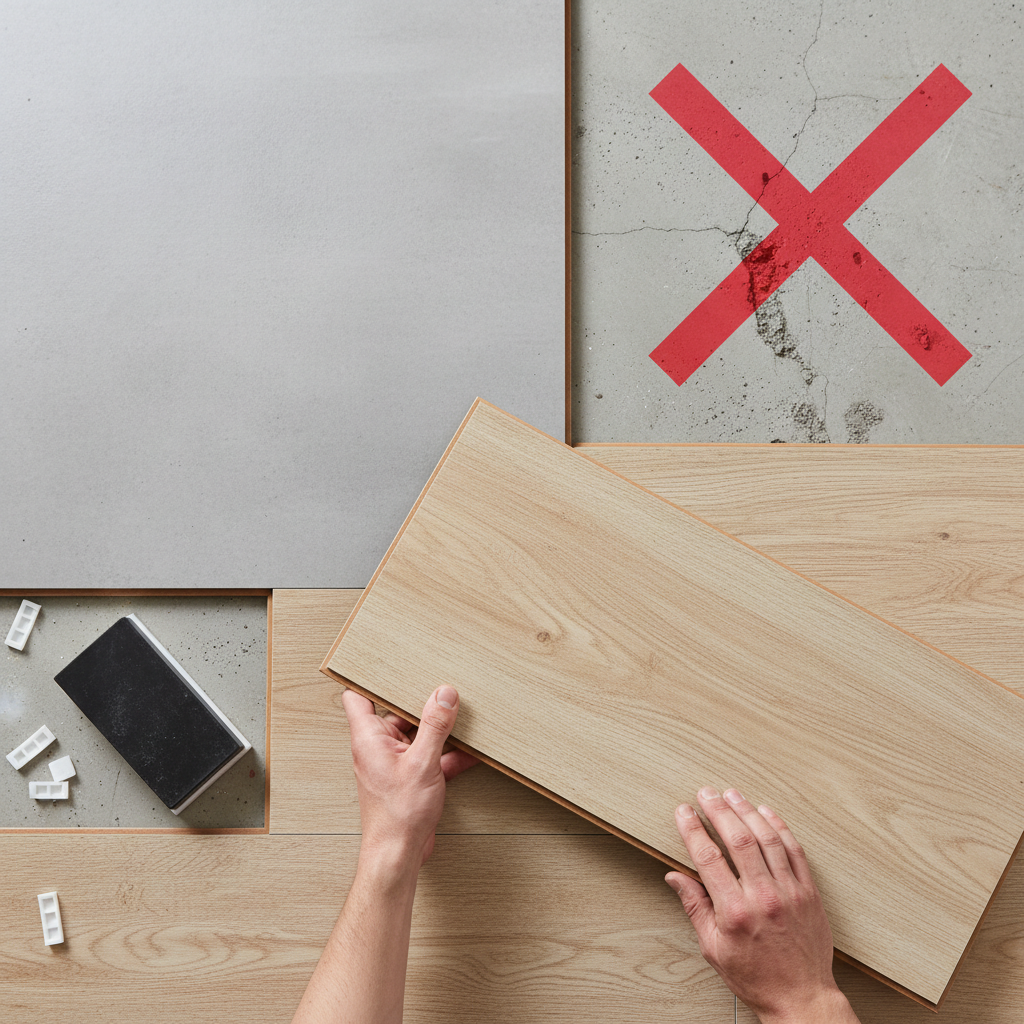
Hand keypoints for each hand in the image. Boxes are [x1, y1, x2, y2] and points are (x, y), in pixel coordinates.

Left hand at [342, 686, 477, 866]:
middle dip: (420, 702)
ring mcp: (395, 763)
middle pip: (396, 712)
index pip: (357, 698)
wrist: (399, 855)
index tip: (387, 662)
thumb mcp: (422, 763)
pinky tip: (472, 750)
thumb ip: (435, 726)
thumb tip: (444, 694)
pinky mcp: (411, 779)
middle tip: (440, 684)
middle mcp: (378, 747)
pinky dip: (449, 754)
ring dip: (440, 730)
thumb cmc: (397, 815)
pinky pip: (431, 757)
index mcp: (369, 738)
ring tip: (463, 713)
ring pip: (418, 735)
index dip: (368, 679)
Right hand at [666, 788, 858, 1023]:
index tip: (683, 812)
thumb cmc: (756, 977)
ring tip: (732, 794)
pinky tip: (766, 813)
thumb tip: (675, 878)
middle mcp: (763, 897)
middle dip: (719, 810)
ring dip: (748, 811)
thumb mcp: (713, 948)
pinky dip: (779, 827)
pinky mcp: (809, 892)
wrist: (801, 998)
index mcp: (735, 912)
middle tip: (706, 793)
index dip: (693, 829)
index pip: (708, 858)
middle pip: (739, 840)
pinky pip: (795, 850)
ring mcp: (790, 892)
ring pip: (767, 839)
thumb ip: (695, 907)